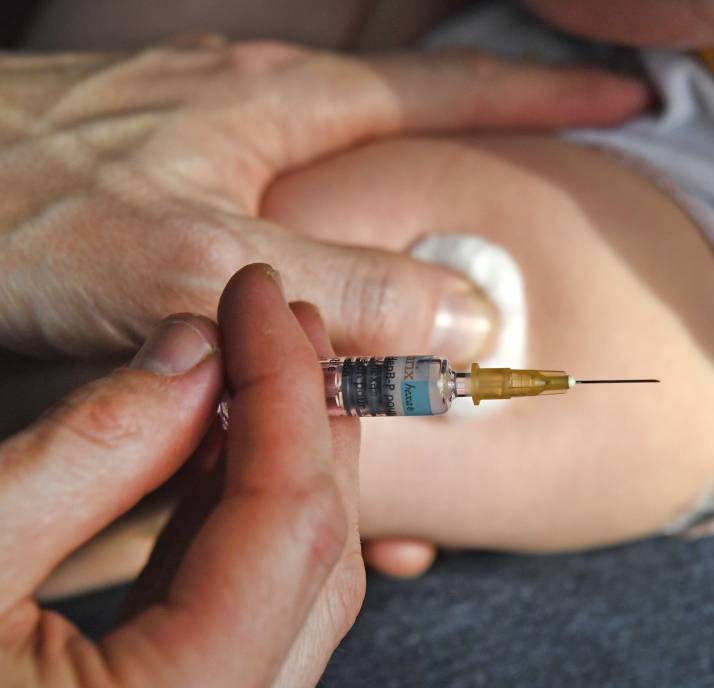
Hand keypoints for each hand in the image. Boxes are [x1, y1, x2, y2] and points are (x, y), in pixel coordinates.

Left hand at [0, 39, 646, 358]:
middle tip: (536, 203)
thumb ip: (339, 287)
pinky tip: (320, 307)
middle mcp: (255, 107)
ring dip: (398, 233)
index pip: (448, 87)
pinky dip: (321, 263)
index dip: (542, 98)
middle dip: (480, 160)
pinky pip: (279, 219)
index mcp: (281, 100)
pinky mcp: (174, 186)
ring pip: (342, 184)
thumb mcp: (194, 257)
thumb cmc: (19, 209)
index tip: (623, 99)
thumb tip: (467, 318)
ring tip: (437, 286)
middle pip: (404, 128)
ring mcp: (213, 141)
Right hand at [0, 264, 363, 686]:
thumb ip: (86, 453)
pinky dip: (235, 517)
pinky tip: (209, 446)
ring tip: (251, 364)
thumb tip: (194, 350)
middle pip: (317, 553)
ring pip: (296, 582)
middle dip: (304, 418)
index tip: (262, 291)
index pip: (291, 519)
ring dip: (279, 462)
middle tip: (277, 316)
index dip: (285, 386)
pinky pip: (245, 608)